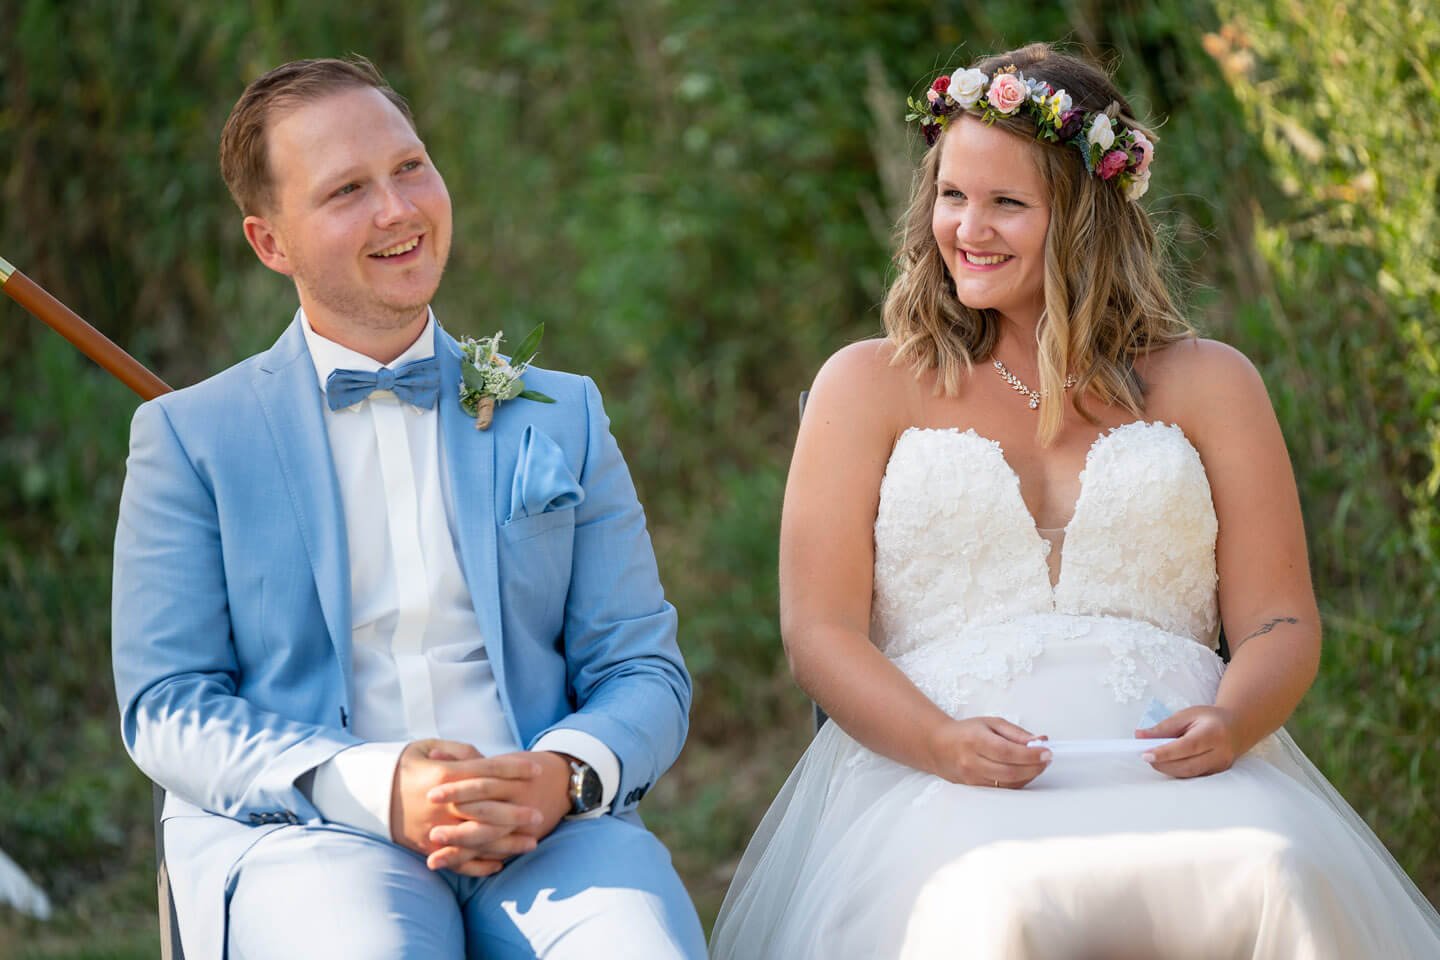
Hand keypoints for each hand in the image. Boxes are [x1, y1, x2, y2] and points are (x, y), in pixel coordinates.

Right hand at [389, 740, 544, 876]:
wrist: (365, 793)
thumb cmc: (403, 765)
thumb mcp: (428, 746)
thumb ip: (459, 752)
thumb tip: (485, 760)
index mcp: (445, 775)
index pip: (489, 771)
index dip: (515, 768)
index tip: (537, 770)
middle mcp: (443, 804)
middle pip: (489, 808)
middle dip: (517, 812)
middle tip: (540, 815)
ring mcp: (436, 828)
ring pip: (479, 839)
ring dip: (507, 843)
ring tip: (531, 843)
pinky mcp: (427, 847)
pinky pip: (458, 861)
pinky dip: (479, 865)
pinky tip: (500, 863)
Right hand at [930, 717, 1050, 787]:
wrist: (938, 746)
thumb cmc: (966, 732)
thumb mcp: (991, 723)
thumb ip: (1016, 733)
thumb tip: (1040, 741)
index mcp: (975, 740)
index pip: (1007, 752)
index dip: (1030, 755)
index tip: (1047, 752)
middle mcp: (971, 761)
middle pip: (1009, 772)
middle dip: (1034, 767)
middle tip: (1046, 759)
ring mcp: (972, 777)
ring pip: (1008, 784)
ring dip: (1029, 775)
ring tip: (1038, 764)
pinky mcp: (975, 788)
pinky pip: (1003, 789)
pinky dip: (1019, 782)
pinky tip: (1025, 772)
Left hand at [1136, 705, 1238, 777]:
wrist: (1236, 727)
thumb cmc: (1208, 719)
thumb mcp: (1187, 714)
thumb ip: (1164, 726)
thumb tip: (1139, 736)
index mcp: (1214, 733)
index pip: (1187, 746)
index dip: (1165, 752)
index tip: (1145, 755)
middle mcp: (1221, 752)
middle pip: (1188, 764)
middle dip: (1163, 764)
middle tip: (1145, 757)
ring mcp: (1221, 766)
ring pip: (1190, 773)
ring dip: (1168, 769)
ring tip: (1154, 760)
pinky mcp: (1217, 773)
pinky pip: (1194, 776)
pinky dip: (1177, 771)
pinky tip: (1167, 764)